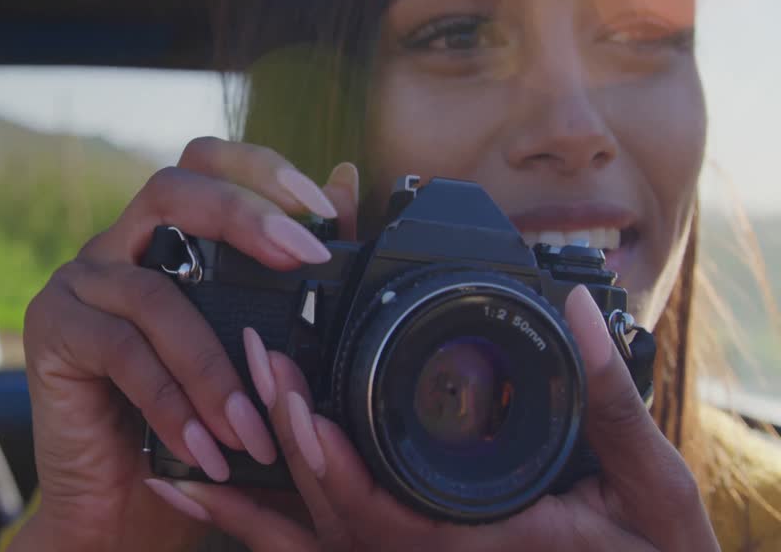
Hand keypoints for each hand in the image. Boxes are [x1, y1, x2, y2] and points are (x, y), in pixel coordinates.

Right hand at [11, 138, 359, 551]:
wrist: (125, 510)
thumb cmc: (199, 426)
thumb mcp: (256, 354)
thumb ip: (295, 270)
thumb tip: (345, 181)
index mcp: (167, 238)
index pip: (205, 163)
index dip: (261, 168)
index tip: (320, 209)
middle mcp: (119, 247)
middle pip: (171, 190)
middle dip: (243, 215)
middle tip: (303, 259)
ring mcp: (80, 284)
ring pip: (153, 292)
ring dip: (213, 364)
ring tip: (253, 428)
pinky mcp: (52, 331)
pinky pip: (121, 351)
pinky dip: (170, 401)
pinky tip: (204, 446)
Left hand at [158, 285, 719, 550]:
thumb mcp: (648, 486)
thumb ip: (611, 402)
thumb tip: (576, 310)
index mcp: (470, 548)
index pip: (381, 519)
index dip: (333, 467)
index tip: (297, 407)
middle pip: (327, 517)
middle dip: (284, 441)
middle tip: (253, 360)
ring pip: (308, 539)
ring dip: (251, 491)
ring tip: (189, 449)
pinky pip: (313, 548)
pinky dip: (256, 524)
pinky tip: (200, 492)